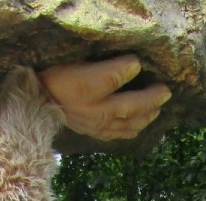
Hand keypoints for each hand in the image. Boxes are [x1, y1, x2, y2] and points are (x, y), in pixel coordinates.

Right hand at [39, 56, 171, 140]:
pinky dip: (133, 129)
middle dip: (149, 99)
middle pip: (126, 107)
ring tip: (157, 108)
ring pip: (126, 124)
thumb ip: (101, 64)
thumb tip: (130, 63)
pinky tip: (141, 123)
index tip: (138, 62)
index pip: (109, 79)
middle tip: (165, 91)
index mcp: (83, 87)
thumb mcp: (74, 61)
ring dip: (146, 116)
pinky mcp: (95, 134)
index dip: (125, 70)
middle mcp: (92, 110)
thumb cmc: (57, 75)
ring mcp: (95, 125)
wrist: (39, 103)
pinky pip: (118, 134)